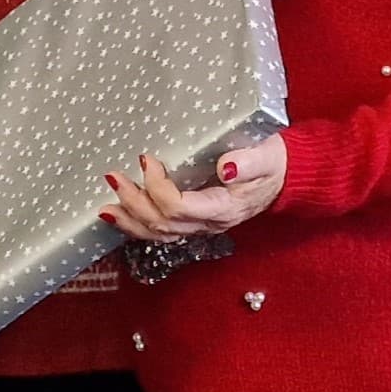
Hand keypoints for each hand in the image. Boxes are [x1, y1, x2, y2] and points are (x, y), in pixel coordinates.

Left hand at [101, 136, 286, 239]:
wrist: (285, 177)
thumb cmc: (274, 163)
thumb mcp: (268, 157)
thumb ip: (250, 162)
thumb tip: (227, 168)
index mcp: (224, 207)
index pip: (180, 207)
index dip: (157, 187)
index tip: (146, 159)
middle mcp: (209, 222)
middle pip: (163, 223)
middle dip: (134, 202)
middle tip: (113, 177)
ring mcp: (201, 226)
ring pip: (159, 234)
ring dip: (130, 220)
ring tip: (104, 207)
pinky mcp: (195, 221)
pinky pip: (162, 231)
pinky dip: (138, 225)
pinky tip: (120, 215)